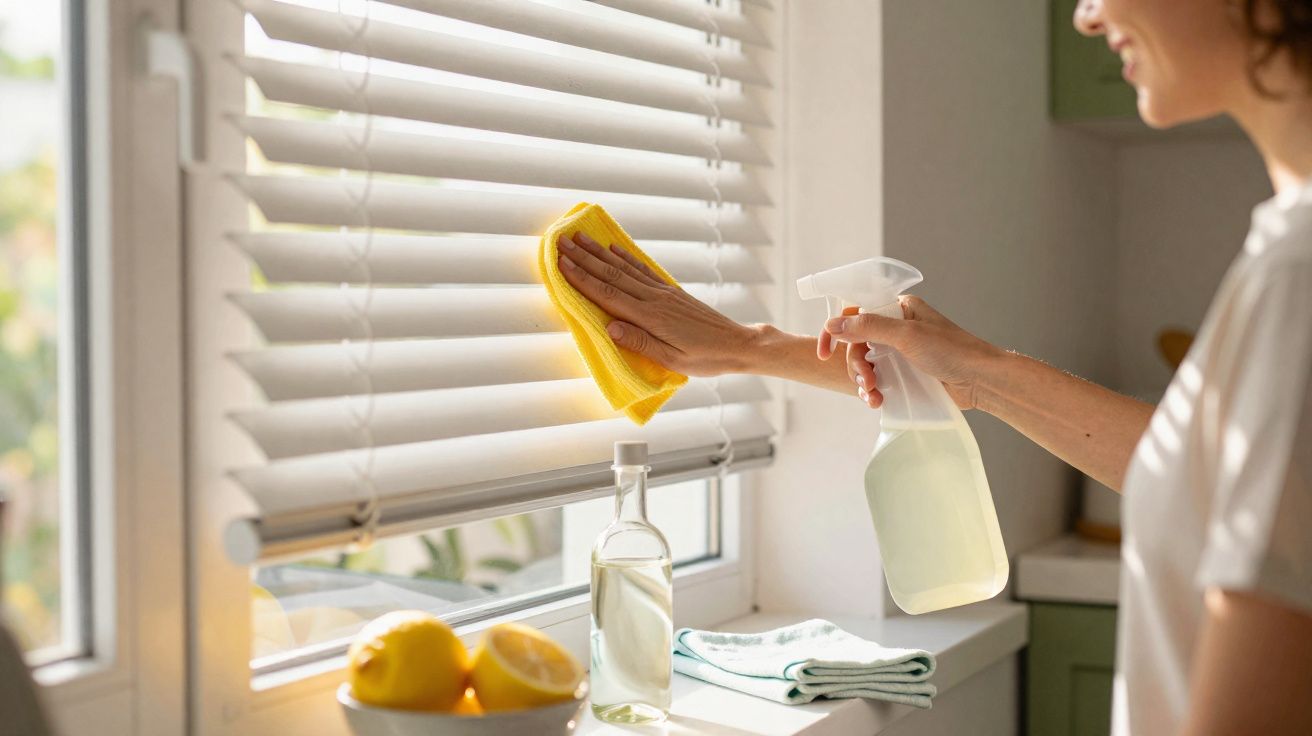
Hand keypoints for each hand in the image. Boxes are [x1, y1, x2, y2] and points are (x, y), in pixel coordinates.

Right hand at [556, 232, 759, 376]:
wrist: (737, 344)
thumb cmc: (706, 358)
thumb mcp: (673, 360)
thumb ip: (641, 343)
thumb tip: (610, 328)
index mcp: (651, 317)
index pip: (608, 294)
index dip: (583, 279)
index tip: (561, 264)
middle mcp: (655, 299)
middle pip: (612, 275)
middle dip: (584, 258)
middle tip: (561, 242)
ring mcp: (663, 292)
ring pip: (625, 268)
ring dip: (600, 253)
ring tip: (580, 238)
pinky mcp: (671, 291)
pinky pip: (643, 270)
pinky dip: (626, 257)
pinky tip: (614, 249)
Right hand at [817, 296, 1002, 410]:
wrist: (980, 381)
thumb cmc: (952, 351)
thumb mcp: (907, 335)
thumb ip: (868, 327)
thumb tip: (833, 324)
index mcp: (898, 310)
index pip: (856, 313)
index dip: (836, 330)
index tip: (825, 351)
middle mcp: (897, 328)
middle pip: (856, 343)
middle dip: (855, 364)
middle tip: (865, 380)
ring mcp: (900, 353)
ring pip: (864, 364)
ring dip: (862, 381)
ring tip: (872, 394)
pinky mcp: (905, 375)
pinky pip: (878, 381)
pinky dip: (873, 391)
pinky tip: (877, 402)